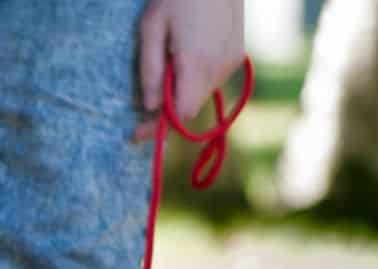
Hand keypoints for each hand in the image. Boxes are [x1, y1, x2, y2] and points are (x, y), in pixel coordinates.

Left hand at [134, 0, 245, 140]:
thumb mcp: (152, 26)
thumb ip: (150, 69)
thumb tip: (150, 107)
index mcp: (196, 64)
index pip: (181, 116)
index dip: (160, 127)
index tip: (138, 133)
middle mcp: (219, 68)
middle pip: (191, 107)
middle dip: (170, 106)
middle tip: (150, 92)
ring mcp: (232, 62)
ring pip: (202, 93)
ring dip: (185, 88)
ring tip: (173, 57)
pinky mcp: (239, 55)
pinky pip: (213, 78)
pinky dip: (198, 76)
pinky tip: (190, 51)